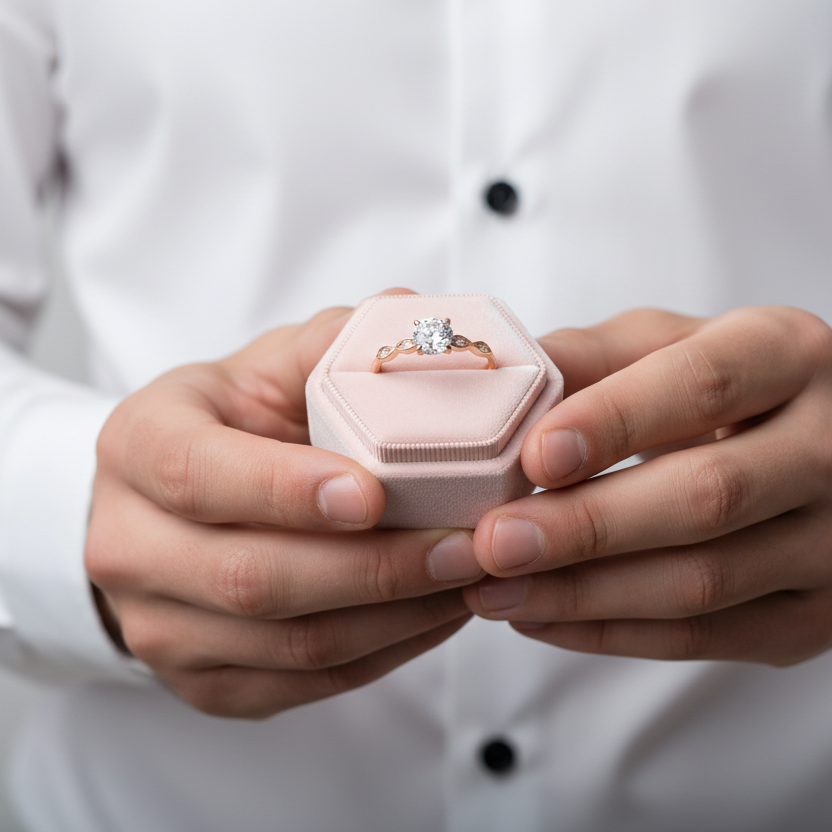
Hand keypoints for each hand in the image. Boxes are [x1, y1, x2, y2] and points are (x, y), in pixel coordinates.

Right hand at [86, 303, 481, 717]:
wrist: (171, 508)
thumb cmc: (232, 426)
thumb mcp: (265, 368)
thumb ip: (333, 343)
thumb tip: (418, 315)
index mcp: (139, 447)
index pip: (197, 473)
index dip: (284, 488)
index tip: (374, 494)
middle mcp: (128, 544)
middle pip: (252, 577)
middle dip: (374, 568)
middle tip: (465, 545)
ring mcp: (157, 625)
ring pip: (289, 644)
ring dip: (395, 617)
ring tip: (468, 579)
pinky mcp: (202, 679)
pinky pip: (304, 683)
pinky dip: (384, 652)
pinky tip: (436, 613)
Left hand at [463, 306, 831, 665]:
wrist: (810, 447)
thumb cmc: (720, 386)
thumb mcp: (665, 346)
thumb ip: (588, 358)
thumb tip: (499, 386)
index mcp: (789, 356)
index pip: (704, 384)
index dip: (615, 421)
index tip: (535, 455)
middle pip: (707, 496)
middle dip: (587, 526)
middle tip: (494, 542)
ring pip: (703, 581)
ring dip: (582, 594)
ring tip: (493, 589)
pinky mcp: (813, 613)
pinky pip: (705, 639)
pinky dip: (610, 633)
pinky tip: (540, 616)